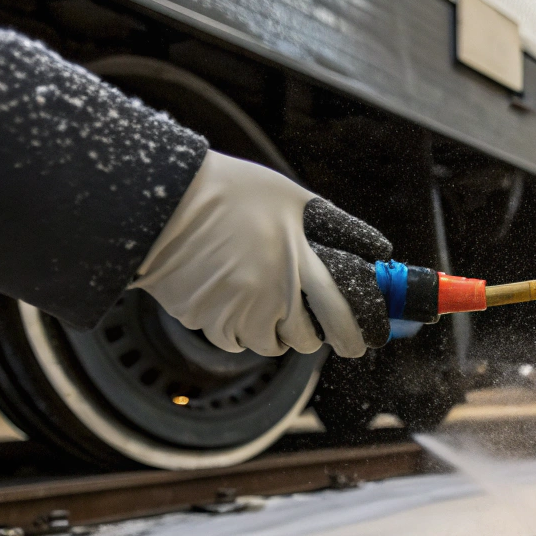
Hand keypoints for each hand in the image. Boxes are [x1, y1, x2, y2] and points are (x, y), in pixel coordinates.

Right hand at [133, 151, 392, 357]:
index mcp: (297, 257)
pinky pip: (238, 340)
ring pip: (274, 343)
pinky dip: (243, 328)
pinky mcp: (208, 321)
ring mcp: (237, 310)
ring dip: (280, 330)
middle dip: (323, 338)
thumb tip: (375, 250)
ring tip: (271, 299)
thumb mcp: (289, 197)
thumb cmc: (228, 192)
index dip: (361, 328)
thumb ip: (333, 226)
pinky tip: (235, 298)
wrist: (160, 201)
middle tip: (328, 332)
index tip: (370, 337)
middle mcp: (271, 290)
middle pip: (309, 338)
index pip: (343, 308)